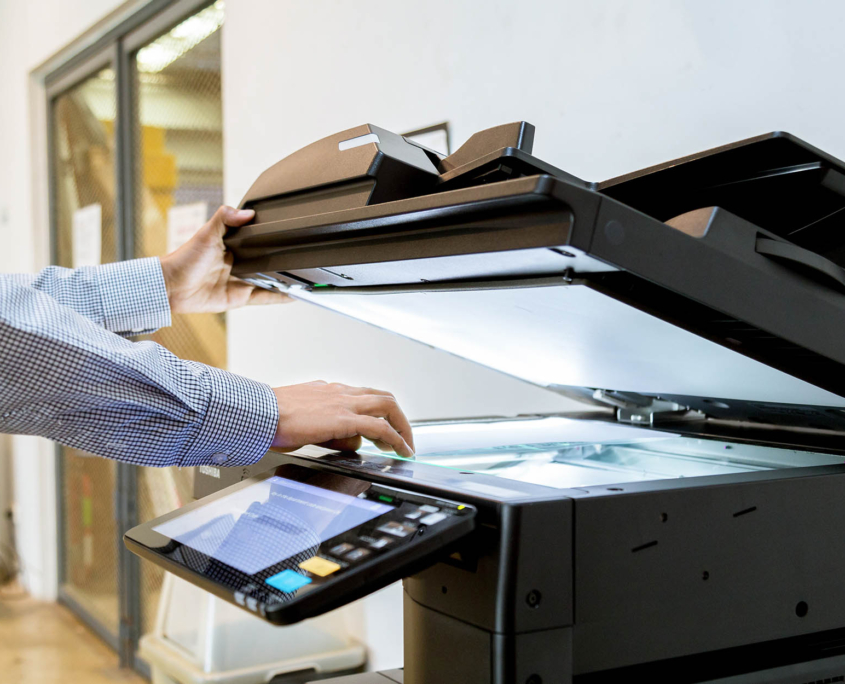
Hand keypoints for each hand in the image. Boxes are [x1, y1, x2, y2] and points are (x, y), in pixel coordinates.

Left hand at [159, 205, 288, 313]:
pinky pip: (262, 298)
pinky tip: (291, 295)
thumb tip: (248, 213)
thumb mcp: (206, 233)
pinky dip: (277, 297)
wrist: (170, 286)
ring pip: (268, 280)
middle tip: (301, 256)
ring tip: (304, 277)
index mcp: (232, 245)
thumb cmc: (184, 259)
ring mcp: (240, 281)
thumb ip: (225, 219)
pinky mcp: (239, 298)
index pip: (257, 240)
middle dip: (281, 260)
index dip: (271, 238)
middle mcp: (238, 263)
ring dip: (283, 280)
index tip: (289, 234)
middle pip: (265, 261)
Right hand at [271, 381, 414, 457]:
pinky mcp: (343, 418)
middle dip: (398, 419)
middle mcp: (340, 392)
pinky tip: (400, 451)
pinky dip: (395, 439)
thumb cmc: (271, 418)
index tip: (386, 428)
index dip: (380, 411)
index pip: (365, 396)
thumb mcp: (304, 421)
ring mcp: (343, 402)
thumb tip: (343, 441)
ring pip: (387, 406)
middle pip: (383, 398)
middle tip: (403, 438)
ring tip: (405, 447)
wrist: (258, 413)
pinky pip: (379, 427)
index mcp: (329, 391)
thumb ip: (326, 428)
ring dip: (401, 427)